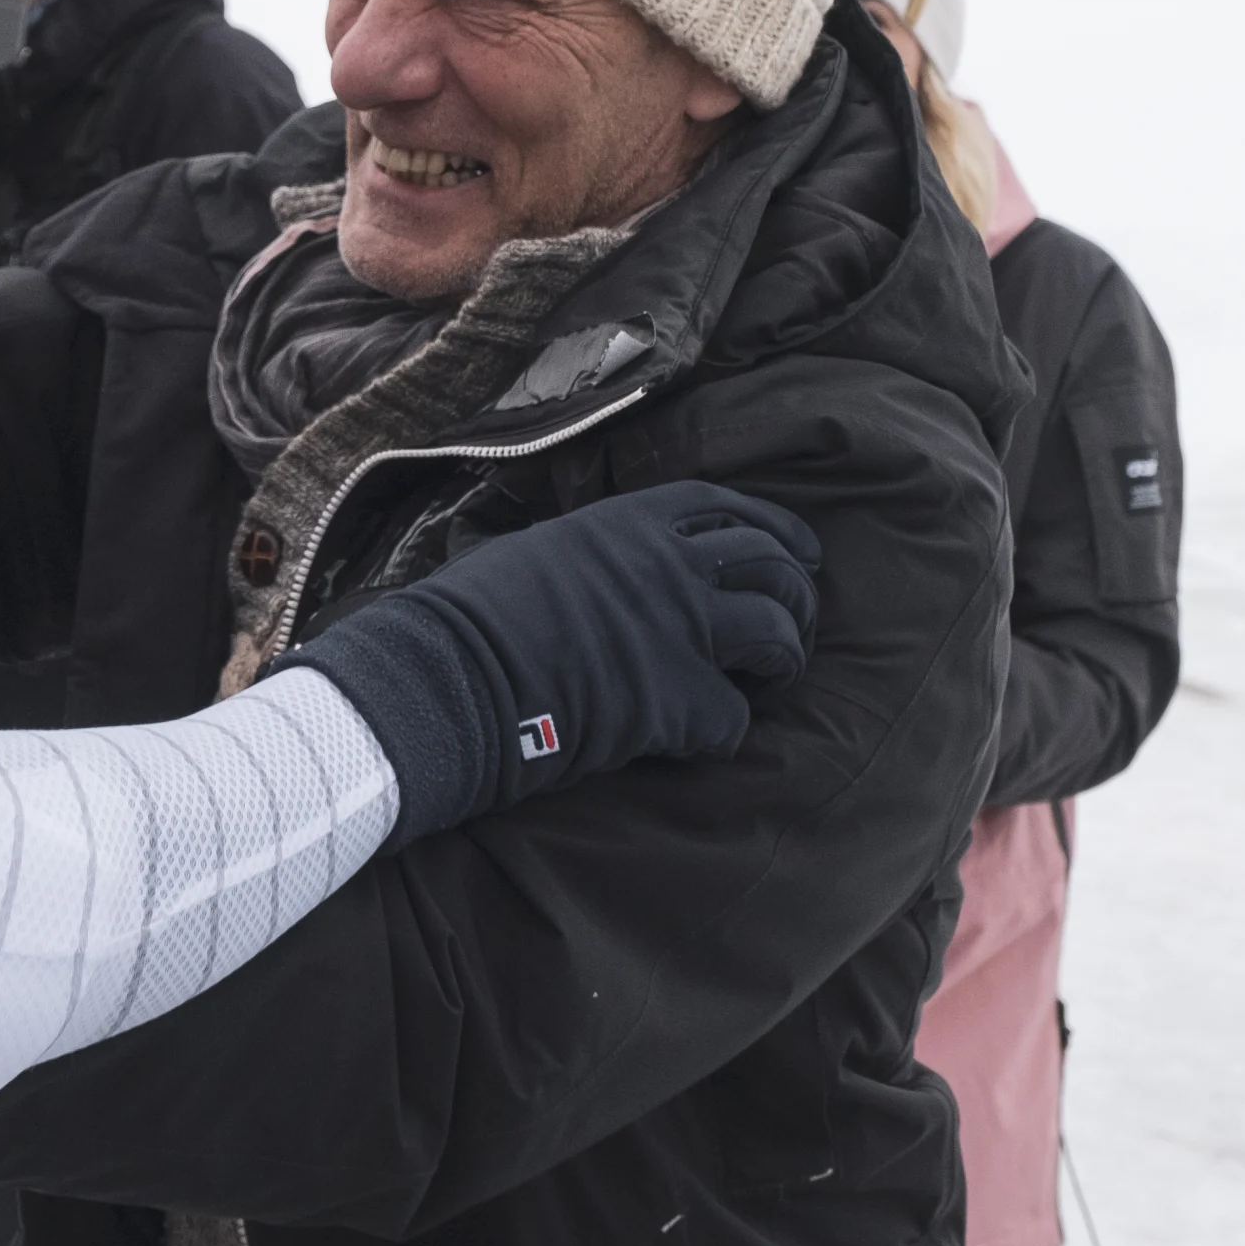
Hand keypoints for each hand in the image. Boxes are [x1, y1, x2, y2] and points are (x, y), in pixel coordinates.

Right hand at [269, 479, 820, 848]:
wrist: (444, 678)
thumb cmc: (465, 618)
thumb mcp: (534, 553)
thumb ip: (588, 555)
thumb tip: (596, 570)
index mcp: (627, 522)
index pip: (725, 508)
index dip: (774, 529)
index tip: (800, 551)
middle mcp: (666, 566)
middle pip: (770, 565)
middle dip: (797, 596)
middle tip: (793, 626)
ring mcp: (677, 631)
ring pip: (777, 635)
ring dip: (784, 659)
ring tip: (771, 680)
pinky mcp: (676, 701)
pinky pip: (736, 719)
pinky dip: (726, 731)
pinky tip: (701, 737)